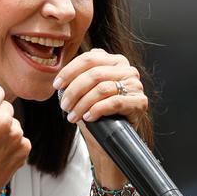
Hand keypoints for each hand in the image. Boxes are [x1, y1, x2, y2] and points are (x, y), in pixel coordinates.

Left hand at [53, 48, 148, 187]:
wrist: (112, 136)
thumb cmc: (98, 112)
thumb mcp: (87, 91)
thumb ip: (79, 76)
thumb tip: (61, 76)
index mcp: (115, 61)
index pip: (89, 58)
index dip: (70, 71)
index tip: (57, 85)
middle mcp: (127, 69)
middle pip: (94, 74)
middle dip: (74, 91)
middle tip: (64, 105)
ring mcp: (135, 85)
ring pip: (102, 89)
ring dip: (82, 104)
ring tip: (73, 115)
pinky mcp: (139, 102)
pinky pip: (114, 103)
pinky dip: (97, 110)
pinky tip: (88, 117)